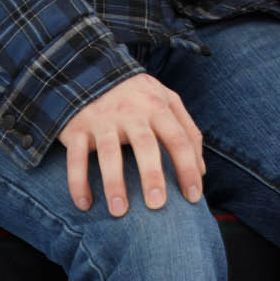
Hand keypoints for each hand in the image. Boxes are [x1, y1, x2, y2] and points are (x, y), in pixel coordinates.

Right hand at [58, 74, 205, 215]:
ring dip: (114, 183)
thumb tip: (202, 171)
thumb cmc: (137, 95)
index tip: (194, 197)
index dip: (189, 168)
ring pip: (109, 153)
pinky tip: (85, 204)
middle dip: (152, 176)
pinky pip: (76, 157)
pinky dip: (78, 181)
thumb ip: (187, 130)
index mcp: (157, 106)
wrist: (91, 69)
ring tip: (120, 211)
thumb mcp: (166, 100)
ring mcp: (102, 119)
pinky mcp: (77, 128)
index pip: (179, 138)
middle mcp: (131, 112)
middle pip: (145, 145)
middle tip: (158, 205)